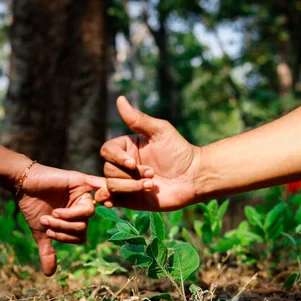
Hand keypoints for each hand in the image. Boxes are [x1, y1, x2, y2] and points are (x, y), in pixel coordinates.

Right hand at [17, 164, 104, 275]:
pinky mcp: (81, 180)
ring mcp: (83, 194)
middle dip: (63, 227)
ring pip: (88, 212)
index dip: (66, 238)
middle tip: (47, 220)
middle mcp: (81, 207)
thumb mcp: (41, 232)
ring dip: (68, 217)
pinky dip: (106, 193)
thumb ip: (48, 251)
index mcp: (75, 220)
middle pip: (84, 226)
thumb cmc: (32, 206)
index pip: (81, 237)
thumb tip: (49, 275)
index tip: (49, 233)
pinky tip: (98, 200)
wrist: (23, 185)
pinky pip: (101, 185)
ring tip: (53, 213)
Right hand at [95, 96, 201, 210]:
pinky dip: (106, 200)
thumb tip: (119, 99)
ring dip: (129, 187)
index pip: (107, 151)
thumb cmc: (180, 151)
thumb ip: (138, 119)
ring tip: (150, 186)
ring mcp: (126, 183)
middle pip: (108, 170)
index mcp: (127, 148)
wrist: (194, 177)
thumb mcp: (160, 131)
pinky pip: (110, 200)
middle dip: (129, 175)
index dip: (117, 158)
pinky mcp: (130, 199)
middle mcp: (124, 165)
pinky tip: (111, 201)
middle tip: (151, 174)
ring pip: (111, 186)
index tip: (132, 163)